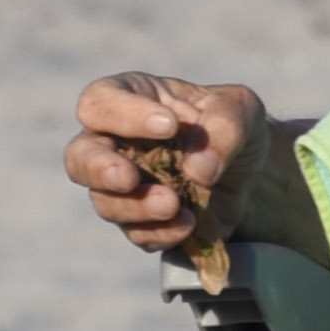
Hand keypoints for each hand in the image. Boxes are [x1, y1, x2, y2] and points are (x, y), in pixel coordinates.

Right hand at [67, 71, 263, 261]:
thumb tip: (198, 170)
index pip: (100, 101)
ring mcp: (122, 187)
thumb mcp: (241, 108)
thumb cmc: (231, 125)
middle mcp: (114, 142)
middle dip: (98, 169)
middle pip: (79, 157)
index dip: (125, 115)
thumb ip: (225, 126)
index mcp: (130, 98)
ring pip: (104, 202)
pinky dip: (160, 232)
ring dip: (136, 207)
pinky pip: (136, 233)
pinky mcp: (141, 222)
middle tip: (127, 178)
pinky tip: (188, 223)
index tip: (168, 126)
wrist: (250, 172)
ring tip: (173, 204)